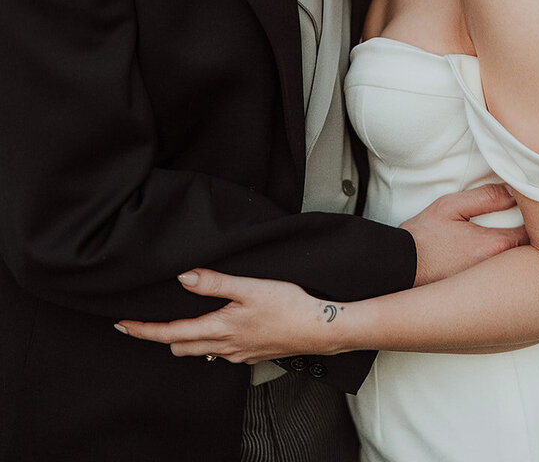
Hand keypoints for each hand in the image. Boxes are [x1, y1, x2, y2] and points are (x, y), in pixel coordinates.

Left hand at [114, 270, 337, 362]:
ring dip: (187, 337)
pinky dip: (211, 340)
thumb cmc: (289, 305)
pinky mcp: (253, 353)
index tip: (123, 326)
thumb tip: (183, 278)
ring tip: (181, 319)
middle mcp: (225, 346)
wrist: (320, 329)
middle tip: (147, 320)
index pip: (170, 333)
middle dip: (162, 335)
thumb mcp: (250, 287)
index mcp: (219, 329)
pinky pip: (222, 351)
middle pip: (181, 346)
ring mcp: (239, 353)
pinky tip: (220, 326)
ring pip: (201, 350)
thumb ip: (215, 283)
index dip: (144, 330)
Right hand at [403, 183, 528, 285]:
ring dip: (523, 257)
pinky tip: (501, 263)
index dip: (538, 220)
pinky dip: (509, 273)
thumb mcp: (451, 206)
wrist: (400, 269)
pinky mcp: (482, 297)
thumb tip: (514, 192)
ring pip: (521, 270)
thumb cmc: (423, 237)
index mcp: (494, 245)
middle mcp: (498, 270)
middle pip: (533, 254)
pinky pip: (506, 283)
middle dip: (536, 241)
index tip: (534, 211)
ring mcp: (491, 288)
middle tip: (531, 226)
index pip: (535, 231)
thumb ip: (486, 197)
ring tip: (515, 241)